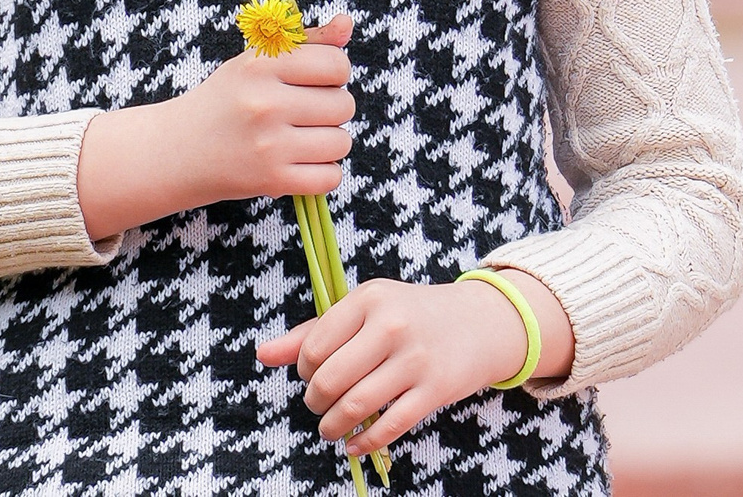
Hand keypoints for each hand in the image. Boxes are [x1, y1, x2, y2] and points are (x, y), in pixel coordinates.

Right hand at [77, 14, 355, 238]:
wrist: (177, 150)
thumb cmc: (225, 100)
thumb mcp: (256, 61)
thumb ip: (306, 41)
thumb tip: (347, 23)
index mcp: (261, 66)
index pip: (336, 64)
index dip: (334, 72)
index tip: (317, 80)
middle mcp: (266, 103)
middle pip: (343, 104)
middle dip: (332, 108)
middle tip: (305, 112)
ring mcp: (269, 145)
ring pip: (342, 142)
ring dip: (329, 142)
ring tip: (303, 138)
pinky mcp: (271, 180)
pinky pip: (331, 177)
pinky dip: (323, 172)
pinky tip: (301, 163)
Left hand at [253, 269, 568, 457]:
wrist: (480, 323)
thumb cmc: (411, 316)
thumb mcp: (365, 310)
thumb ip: (313, 332)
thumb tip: (262, 355)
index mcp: (369, 299)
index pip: (314, 346)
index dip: (303, 371)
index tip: (313, 376)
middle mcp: (391, 326)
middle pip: (331, 379)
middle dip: (316, 403)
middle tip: (319, 407)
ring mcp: (415, 359)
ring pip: (357, 405)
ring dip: (334, 426)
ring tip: (330, 429)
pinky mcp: (435, 389)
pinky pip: (390, 425)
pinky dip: (365, 442)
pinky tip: (356, 444)